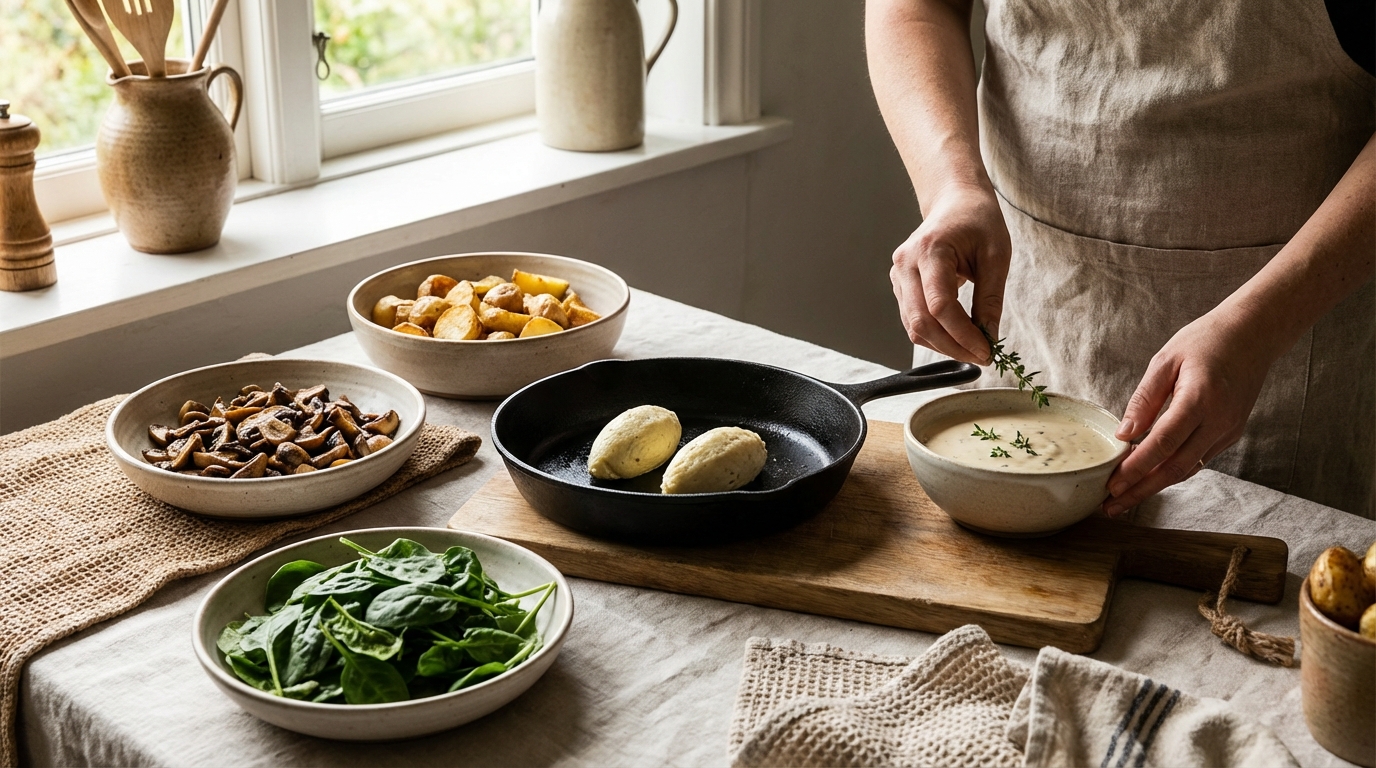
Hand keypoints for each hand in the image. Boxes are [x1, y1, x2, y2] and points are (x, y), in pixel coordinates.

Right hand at [890, 183, 1011, 363]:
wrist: (955, 202)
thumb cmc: (978, 222)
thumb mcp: (996, 256)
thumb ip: (990, 299)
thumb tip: (989, 338)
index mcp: (930, 250)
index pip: (940, 306)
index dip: (963, 335)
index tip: (987, 351)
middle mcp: (906, 264)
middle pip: (921, 321)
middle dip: (952, 347)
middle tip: (982, 357)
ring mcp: (898, 275)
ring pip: (913, 327)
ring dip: (943, 345)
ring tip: (973, 349)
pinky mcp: (900, 286)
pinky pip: (913, 320)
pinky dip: (935, 335)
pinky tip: (958, 337)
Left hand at [1103, 308, 1277, 515]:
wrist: (1253, 334)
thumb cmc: (1206, 341)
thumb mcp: (1166, 360)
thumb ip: (1144, 399)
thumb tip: (1124, 434)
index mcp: (1199, 399)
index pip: (1162, 443)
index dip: (1136, 468)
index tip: (1112, 484)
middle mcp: (1218, 420)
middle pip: (1175, 467)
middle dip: (1141, 489)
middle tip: (1112, 505)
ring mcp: (1229, 430)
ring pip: (1188, 468)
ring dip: (1156, 485)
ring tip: (1126, 497)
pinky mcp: (1232, 433)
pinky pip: (1199, 459)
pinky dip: (1174, 470)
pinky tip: (1150, 476)